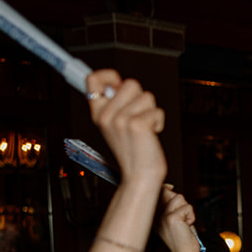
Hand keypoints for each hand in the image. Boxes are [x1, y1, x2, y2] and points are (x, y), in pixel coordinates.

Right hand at [88, 70, 166, 188]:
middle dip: (141, 98)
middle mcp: (106, 115)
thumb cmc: (134, 150)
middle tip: (139, 118)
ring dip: (151, 111)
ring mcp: (120, 120)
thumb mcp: (117, 125)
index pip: (92, 79)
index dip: (108, 75)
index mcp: (98, 113)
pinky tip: (151, 135)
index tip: (118, 83)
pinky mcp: (137, 125)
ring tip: (145, 129)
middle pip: (129, 83)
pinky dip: (159, 121)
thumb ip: (116, 104)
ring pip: (146, 96)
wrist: (140, 176)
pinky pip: (157, 111)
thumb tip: (120, 82)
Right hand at [154, 186, 197, 251]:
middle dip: (181, 203)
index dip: (166, 189)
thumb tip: (169, 187)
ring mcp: (162, 216)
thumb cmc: (184, 238)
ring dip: (187, 210)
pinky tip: (187, 226)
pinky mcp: (171, 218)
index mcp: (155, 216)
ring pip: (179, 198)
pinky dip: (191, 216)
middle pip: (171, 193)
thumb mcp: (176, 218)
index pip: (158, 194)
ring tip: (185, 223)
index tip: (169, 188)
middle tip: (183, 219)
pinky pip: (187, 207)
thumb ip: (172, 204)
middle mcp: (156, 216)